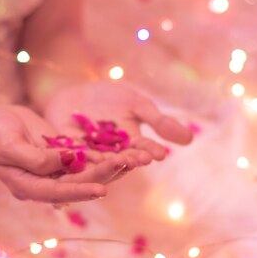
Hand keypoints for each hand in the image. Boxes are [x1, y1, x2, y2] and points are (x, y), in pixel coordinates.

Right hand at [0, 104, 126, 202]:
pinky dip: (104, 156)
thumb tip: (67, 161)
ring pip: (86, 173)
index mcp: (27, 187)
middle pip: (78, 183)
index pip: (57, 193)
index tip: (102, 190)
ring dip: (109, 167)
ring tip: (133, 159)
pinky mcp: (62, 157)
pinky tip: (124, 151)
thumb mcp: (8, 144)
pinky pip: (86, 160)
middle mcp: (44, 184)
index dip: (81, 192)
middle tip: (126, 163)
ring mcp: (54, 172)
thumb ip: (36, 158)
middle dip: (103, 174)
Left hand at [43, 82, 192, 168]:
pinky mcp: (67, 152)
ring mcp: (90, 155)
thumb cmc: (109, 98)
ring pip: (100, 163)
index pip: (143, 150)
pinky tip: (88, 156)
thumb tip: (189, 139)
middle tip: (141, 160)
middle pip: (123, 160)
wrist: (75, 93)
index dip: (150, 152)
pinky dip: (82, 158)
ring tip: (119, 160)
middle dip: (132, 159)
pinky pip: (75, 157)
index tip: (160, 154)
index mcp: (130, 145)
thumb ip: (159, 121)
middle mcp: (112, 155)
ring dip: (110, 164)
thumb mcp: (137, 104)